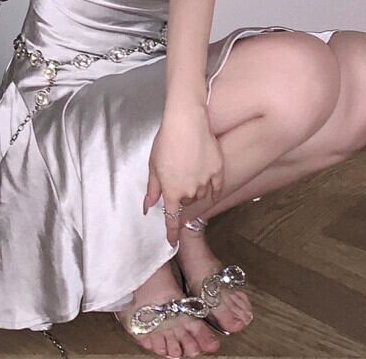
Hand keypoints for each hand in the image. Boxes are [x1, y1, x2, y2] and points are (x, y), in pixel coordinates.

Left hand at [143, 105, 225, 246]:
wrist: (186, 122)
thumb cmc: (165, 141)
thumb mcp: (153, 165)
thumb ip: (152, 189)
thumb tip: (147, 207)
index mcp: (171, 191)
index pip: (171, 219)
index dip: (172, 232)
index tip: (172, 242)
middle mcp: (189, 191)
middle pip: (187, 201)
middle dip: (182, 194)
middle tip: (178, 175)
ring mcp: (205, 182)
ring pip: (201, 194)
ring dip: (195, 189)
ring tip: (190, 169)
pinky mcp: (218, 170)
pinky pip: (217, 186)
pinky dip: (213, 188)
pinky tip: (210, 184)